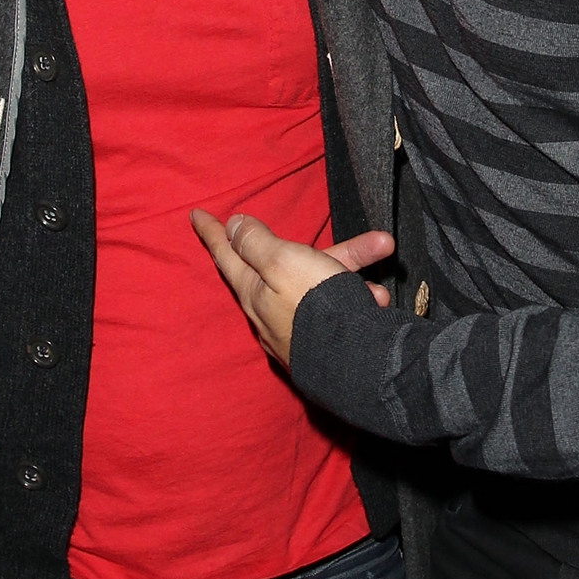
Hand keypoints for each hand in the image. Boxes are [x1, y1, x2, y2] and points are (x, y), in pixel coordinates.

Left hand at [191, 210, 393, 368]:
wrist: (354, 365)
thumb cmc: (314, 306)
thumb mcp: (282, 261)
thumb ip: (256, 243)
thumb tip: (233, 226)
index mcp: (254, 290)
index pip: (227, 254)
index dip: (212, 231)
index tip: (194, 213)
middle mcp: (271, 311)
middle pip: (295, 266)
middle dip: (336, 249)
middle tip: (373, 239)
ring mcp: (298, 329)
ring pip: (327, 285)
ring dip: (356, 271)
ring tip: (384, 264)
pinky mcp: (323, 344)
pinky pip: (341, 311)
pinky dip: (361, 301)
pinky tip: (379, 301)